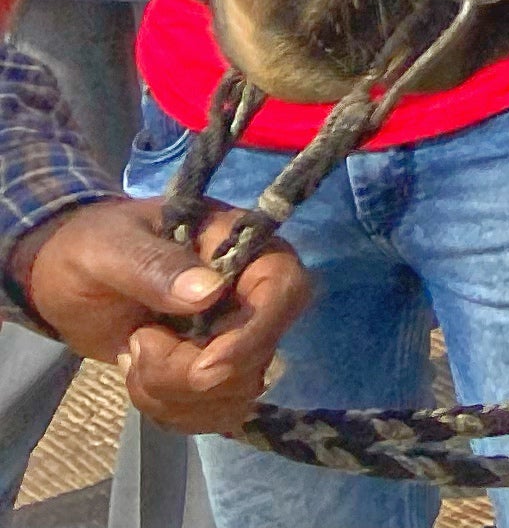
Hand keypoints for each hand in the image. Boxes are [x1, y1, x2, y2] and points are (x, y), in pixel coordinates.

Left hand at [17, 200, 309, 429]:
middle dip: (188, 372)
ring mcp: (238, 337)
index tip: (203, 367)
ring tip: (132, 357)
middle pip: (258, 355)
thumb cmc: (91, 248)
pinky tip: (142, 379)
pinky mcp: (217, 373)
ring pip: (236, 393)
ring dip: (172, 395)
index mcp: (242, 248)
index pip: (285, 288)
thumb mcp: (109, 249)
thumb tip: (209, 292)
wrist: (70, 282)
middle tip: (134, 348)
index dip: (256, 333)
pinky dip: (170, 410)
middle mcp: (253, 294)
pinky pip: (214, 414)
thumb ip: (155, 266)